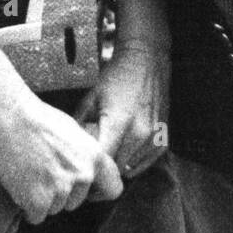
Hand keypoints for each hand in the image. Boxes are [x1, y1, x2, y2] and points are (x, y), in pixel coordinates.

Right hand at [0, 22, 122, 228]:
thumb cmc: (38, 118)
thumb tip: (89, 173)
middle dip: (62, 193)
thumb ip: (86, 156)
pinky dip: (26, 206)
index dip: (98, 192)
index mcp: (96, 156)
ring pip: (55, 209)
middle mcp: (83, 175)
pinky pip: (36, 216)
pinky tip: (20, 182)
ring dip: (42, 198)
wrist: (9, 114)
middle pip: (77, 202)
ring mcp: (61, 189)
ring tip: (30, 171)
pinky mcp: (38, 201)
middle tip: (43, 170)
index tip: (86, 191)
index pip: (114, 189)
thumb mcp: (74, 131)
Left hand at [76, 39, 170, 178]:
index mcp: (118, 122)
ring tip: (109, 151)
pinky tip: (125, 148)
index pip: (101, 161)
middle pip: (114, 168)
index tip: (80, 172)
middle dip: (102, 167)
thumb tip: (68, 147)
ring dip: (117, 164)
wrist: (147, 59)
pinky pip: (144, 164)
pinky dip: (133, 161)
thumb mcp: (92, 97)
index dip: (89, 170)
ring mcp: (154, 138)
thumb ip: (79, 124)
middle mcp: (139, 133)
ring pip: (129, 168)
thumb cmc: (118, 76)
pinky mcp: (163, 139)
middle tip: (93, 160)